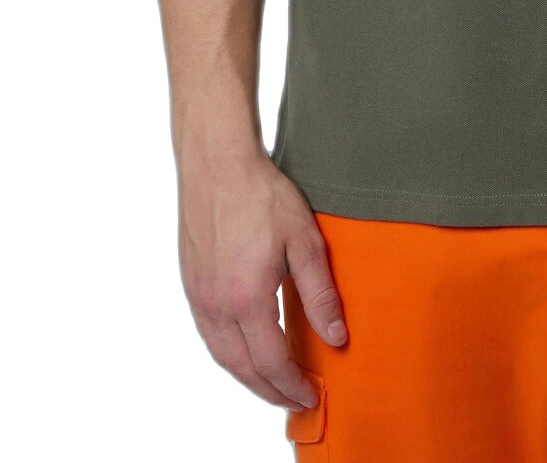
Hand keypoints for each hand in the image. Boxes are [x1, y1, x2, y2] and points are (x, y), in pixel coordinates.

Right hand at [178, 147, 347, 408]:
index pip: (271, 362)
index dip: (292, 385)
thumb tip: (337, 337)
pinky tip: (244, 350)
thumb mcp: (304, 241)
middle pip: (242, 369)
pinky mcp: (191, 283)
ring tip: (272, 383)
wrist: (217, 164)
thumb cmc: (262, 195)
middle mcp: (216, 306)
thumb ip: (320, 294)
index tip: (312, 396)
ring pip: (221, 356)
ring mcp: (199, 296)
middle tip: (294, 400)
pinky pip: (209, 335)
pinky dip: (229, 354)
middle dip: (270, 391)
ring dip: (247, 377)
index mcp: (247, 299)